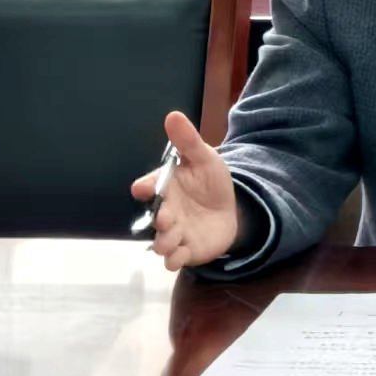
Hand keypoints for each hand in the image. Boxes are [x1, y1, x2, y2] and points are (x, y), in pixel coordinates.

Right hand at [131, 111, 238, 271]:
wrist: (232, 208)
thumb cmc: (211, 181)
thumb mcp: (204, 158)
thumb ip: (188, 141)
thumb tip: (173, 115)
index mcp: (166, 187)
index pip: (148, 187)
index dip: (146, 187)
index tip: (144, 188)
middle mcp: (165, 212)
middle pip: (154, 218)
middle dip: (159, 219)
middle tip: (166, 216)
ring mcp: (174, 233)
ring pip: (161, 243)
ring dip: (165, 241)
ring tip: (175, 236)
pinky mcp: (185, 250)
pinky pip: (174, 260)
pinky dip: (176, 259)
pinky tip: (183, 253)